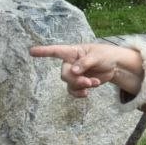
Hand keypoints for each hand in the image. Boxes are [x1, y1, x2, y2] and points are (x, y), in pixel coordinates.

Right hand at [29, 43, 143, 97]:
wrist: (114, 65)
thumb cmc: (105, 55)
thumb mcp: (97, 56)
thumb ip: (85, 63)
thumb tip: (73, 71)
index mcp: (73, 52)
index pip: (55, 51)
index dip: (43, 51)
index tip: (31, 51)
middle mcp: (70, 62)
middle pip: (64, 74)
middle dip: (76, 80)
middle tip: (88, 82)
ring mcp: (74, 73)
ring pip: (69, 84)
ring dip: (80, 86)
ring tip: (93, 84)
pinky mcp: (79, 82)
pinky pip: (73, 90)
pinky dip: (80, 93)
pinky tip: (87, 93)